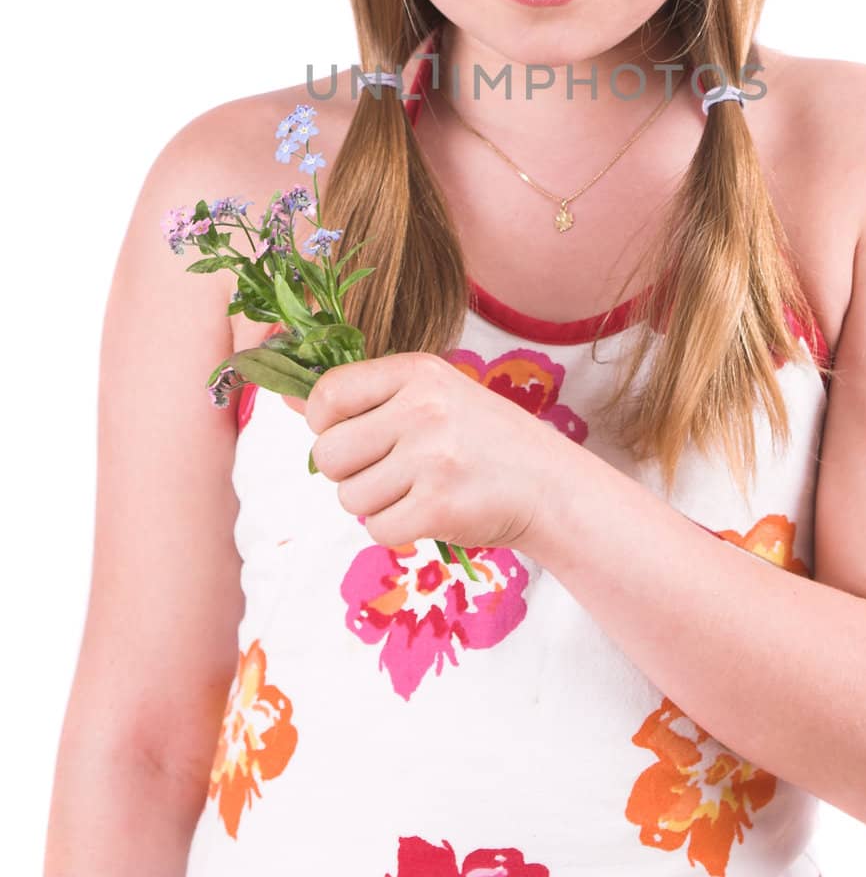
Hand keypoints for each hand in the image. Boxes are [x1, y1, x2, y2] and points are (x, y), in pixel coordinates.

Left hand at [304, 350, 555, 554]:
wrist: (548, 484)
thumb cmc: (481, 438)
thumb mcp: (432, 394)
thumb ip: (364, 396)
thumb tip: (284, 396)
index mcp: (418, 372)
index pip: (327, 394)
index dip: (324, 422)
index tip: (348, 432)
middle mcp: (422, 409)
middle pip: (327, 453)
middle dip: (347, 470)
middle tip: (389, 468)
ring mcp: (431, 459)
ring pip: (348, 496)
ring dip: (374, 502)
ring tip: (417, 487)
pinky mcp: (437, 507)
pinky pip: (376, 528)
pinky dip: (395, 527)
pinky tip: (430, 510)